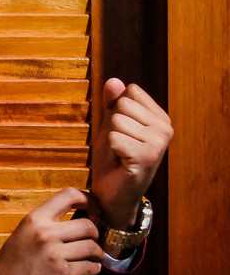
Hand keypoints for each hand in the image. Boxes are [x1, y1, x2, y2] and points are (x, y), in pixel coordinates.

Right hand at [0, 188, 103, 274]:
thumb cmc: (9, 267)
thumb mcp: (21, 236)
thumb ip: (45, 226)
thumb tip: (78, 219)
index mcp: (34, 220)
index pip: (69, 195)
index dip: (88, 199)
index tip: (94, 208)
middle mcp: (46, 234)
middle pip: (88, 225)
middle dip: (94, 235)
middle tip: (90, 242)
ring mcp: (56, 255)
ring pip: (93, 247)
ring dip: (95, 254)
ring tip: (88, 259)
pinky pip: (92, 268)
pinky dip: (92, 270)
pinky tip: (83, 272)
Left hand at [92, 78, 172, 228]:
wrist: (113, 193)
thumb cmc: (114, 158)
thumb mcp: (110, 125)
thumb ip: (112, 102)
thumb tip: (114, 81)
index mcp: (160, 118)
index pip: (130, 92)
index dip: (116, 111)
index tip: (122, 132)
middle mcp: (165, 128)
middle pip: (123, 104)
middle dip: (113, 126)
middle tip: (120, 146)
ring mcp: (158, 142)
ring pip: (117, 121)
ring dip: (111, 139)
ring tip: (120, 154)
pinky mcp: (146, 156)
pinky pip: (114, 137)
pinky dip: (111, 150)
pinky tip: (121, 162)